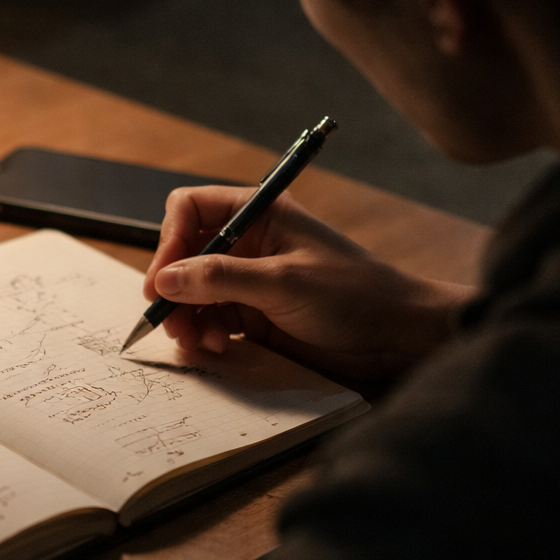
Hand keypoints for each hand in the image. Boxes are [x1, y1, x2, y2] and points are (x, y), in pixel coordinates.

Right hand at [143, 186, 474, 386]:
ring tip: (195, 342)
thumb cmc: (352, 295)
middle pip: (184, 255)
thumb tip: (165, 280)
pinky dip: (204, 334)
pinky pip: (211, 320)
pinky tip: (217, 348)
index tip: (163, 280)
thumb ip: (221, 278)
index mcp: (259, 215)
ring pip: (192, 293)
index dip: (170, 241)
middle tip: (168, 320)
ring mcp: (249, 281)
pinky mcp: (253, 317)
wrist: (395, 337)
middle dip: (173, 287)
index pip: (191, 210)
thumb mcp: (283, 282)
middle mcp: (248, 244)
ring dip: (185, 317)